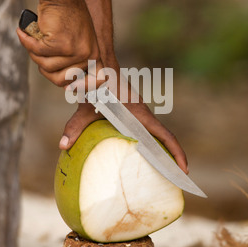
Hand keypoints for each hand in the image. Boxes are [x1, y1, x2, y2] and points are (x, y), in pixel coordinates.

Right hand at [17, 0, 102, 87]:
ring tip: (33, 37)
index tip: (70, 88)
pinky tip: (23, 32)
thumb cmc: (67, 17)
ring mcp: (75, 51)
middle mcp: (88, 55)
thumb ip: (73, 63)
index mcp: (95, 55)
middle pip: (60, 80)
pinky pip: (38, 52)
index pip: (96, 81)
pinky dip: (27, 42)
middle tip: (39, 53)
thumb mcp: (77, 42)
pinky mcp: (61, 45)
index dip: (81, 87)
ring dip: (34, 53)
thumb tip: (68, 88)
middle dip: (44, 67)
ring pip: (46, 66)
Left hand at [59, 99, 188, 175]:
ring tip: (164, 172)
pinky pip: (148, 130)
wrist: (99, 66)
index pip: (165, 136)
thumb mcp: (86, 108)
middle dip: (174, 158)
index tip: (184, 170)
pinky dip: (151, 143)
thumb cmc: (95, 86)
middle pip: (166, 139)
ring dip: (164, 151)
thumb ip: (75, 126)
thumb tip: (62, 146)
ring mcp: (141, 113)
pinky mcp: (135, 113)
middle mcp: (144, 115)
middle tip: (177, 180)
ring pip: (158, 135)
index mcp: (139, 116)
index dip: (177, 153)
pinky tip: (141, 155)